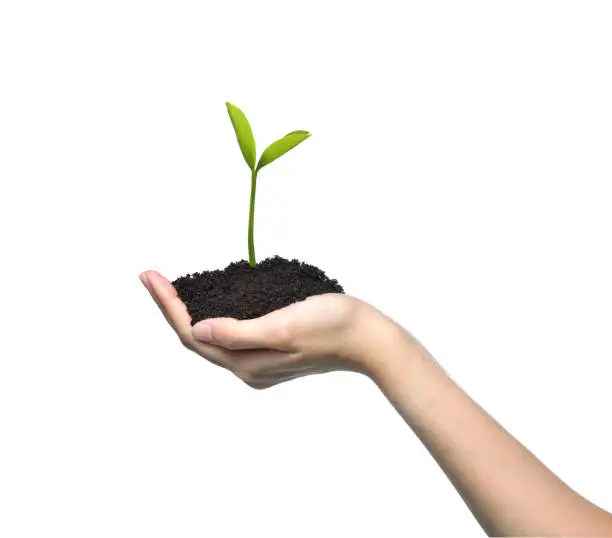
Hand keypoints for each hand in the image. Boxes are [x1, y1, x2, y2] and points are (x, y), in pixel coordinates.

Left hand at [139, 270, 389, 388]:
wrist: (368, 339)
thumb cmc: (331, 327)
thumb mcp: (282, 326)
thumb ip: (238, 332)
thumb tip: (198, 329)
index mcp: (246, 363)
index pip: (192, 335)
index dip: (168, 306)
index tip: (149, 275)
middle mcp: (248, 366)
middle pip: (198, 338)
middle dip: (172, 307)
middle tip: (153, 277)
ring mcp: (260, 360)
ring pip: (213, 336)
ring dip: (191, 311)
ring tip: (174, 287)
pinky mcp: (272, 350)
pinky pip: (232, 333)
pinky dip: (215, 314)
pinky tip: (214, 298)